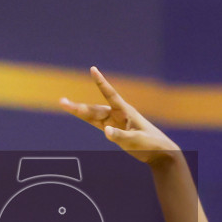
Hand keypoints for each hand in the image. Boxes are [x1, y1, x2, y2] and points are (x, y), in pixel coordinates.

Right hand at [60, 67, 181, 165]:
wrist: (159, 153)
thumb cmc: (150, 144)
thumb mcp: (136, 141)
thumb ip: (120, 136)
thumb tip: (105, 131)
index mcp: (126, 112)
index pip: (110, 94)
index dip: (101, 82)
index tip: (92, 69)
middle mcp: (118, 114)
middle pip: (95, 109)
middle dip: (78, 106)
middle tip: (61, 102)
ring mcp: (115, 122)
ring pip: (93, 115)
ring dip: (79, 111)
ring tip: (64, 104)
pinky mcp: (114, 130)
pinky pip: (97, 122)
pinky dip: (87, 118)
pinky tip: (75, 111)